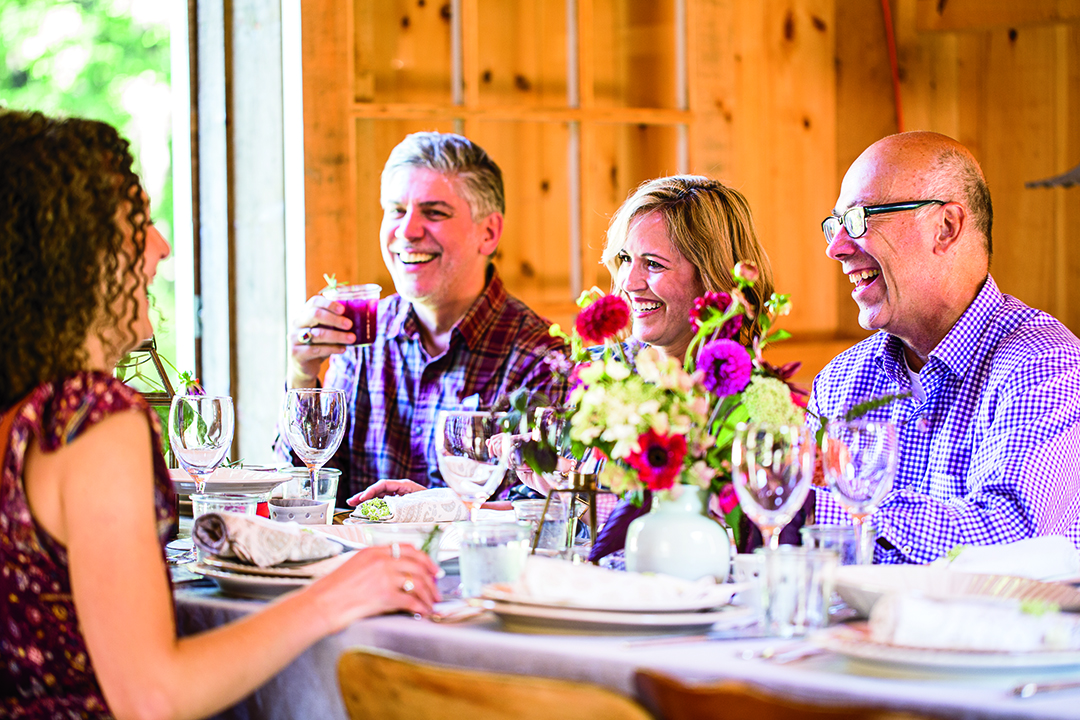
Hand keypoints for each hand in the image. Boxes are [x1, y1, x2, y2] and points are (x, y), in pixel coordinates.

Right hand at [288, 294, 355, 386]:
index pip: (314, 302)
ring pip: (318, 334)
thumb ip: (335, 323)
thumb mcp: (325, 330)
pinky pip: (316, 349)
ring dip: (338, 336)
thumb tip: (360, 316)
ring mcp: (294, 338)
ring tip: (352, 338)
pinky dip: (332, 348)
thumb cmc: (318, 344)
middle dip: (335, 319)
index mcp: (304, 313)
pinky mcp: (296, 353)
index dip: (329, 304)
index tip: (343, 309)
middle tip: (350, 325)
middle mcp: (296, 323)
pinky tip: (343, 349)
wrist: (303, 366)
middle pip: (315, 315)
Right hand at [312, 544, 440, 626]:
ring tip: (432, 604)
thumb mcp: (355, 566)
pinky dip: (421, 608)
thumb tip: (397, 576)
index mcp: (374, 551)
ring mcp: (383, 577)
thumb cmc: (332, 590)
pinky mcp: (384, 595)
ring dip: (428, 595)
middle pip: (417, 565)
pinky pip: (411, 601)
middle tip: (437, 591)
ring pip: (418, 583)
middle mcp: (381, 560)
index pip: (408, 549)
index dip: (425, 560)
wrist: (319, 604)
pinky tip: (423, 613)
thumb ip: (376, 565)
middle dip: (431, 580)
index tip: (433, 570)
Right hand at [347, 478, 426, 505]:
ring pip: (379, 496)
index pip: (383, 485)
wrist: (444, 507)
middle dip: (364, 495)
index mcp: (404, 485)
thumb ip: (402, 506)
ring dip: (367, 501)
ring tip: (354, 505)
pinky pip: (384, 503)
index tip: (362, 498)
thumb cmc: (433, 504)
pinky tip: (366, 510)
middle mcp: (400, 489)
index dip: (371, 491)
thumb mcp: (417, 504)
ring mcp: (399, 495)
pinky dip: (374, 506)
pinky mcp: (399, 503)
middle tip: (351, 501)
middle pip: (378, 490)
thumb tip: (387, 510)